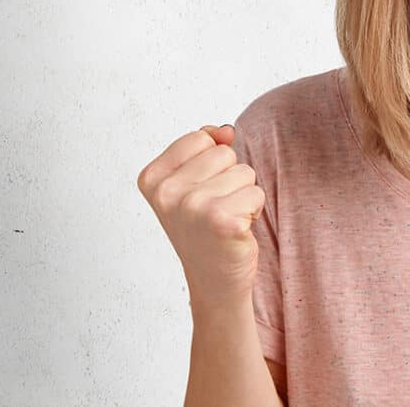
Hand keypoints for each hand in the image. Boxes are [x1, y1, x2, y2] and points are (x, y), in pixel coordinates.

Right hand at [137, 123, 265, 309]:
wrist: (213, 279)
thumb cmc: (204, 226)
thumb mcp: (193, 181)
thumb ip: (206, 146)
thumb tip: (226, 130)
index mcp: (152, 178)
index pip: (201, 138)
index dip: (210, 162)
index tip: (199, 191)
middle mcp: (168, 192)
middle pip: (224, 153)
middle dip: (229, 177)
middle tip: (215, 208)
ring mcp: (193, 207)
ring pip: (244, 172)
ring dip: (243, 195)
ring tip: (225, 219)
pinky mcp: (222, 221)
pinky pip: (256, 193)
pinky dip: (253, 210)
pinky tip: (236, 230)